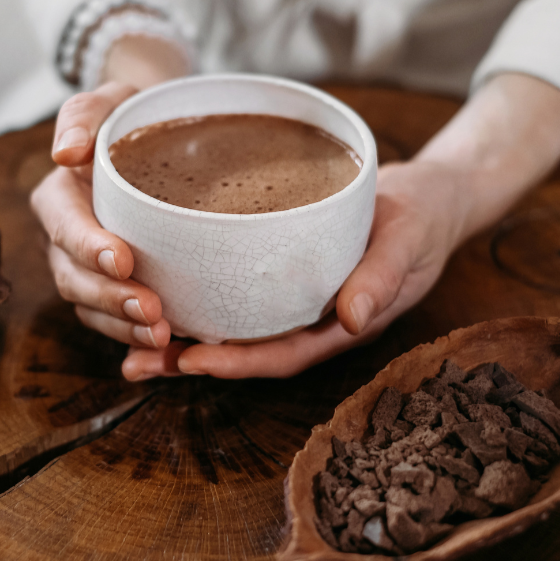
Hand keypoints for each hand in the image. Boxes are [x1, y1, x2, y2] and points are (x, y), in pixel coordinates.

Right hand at [31, 81, 172, 351]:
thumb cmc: (134, 117)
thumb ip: (84, 116)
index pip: (65, 227)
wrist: (161, 141)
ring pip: (93, 310)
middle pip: (75, 280)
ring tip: (162, 337)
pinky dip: (136, 344)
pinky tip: (167, 353)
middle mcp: (66, 242)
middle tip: (151, 311)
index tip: (123, 259)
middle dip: (110, 300)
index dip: (89, 247)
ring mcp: (88, 272)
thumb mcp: (111, 100)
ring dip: (124, 329)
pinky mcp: (115, 292)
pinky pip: (117, 325)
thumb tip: (64, 153)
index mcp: (59, 199)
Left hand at [122, 160, 469, 378]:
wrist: (431, 197)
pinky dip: (199, 299)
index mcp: (341, 324)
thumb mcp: (409, 239)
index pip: (283, 355)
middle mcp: (312, 321)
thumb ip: (383, 276)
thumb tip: (354, 318)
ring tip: (128, 340)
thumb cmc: (423, 218)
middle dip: (191, 361)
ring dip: (183, 337)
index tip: (192, 360)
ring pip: (234, 328)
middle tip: (135, 363)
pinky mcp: (283, 274)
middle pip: (245, 351)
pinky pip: (236, 295)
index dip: (237, 362)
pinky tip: (159, 291)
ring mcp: (296, 301)